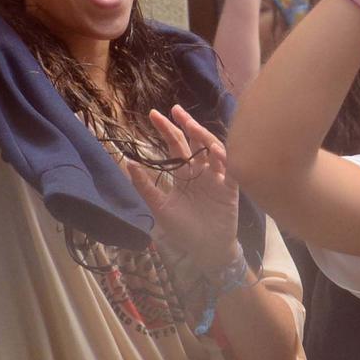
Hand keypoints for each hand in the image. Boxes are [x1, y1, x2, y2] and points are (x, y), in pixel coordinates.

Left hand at [122, 107, 240, 269]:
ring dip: (203, 136)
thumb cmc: (184, 229)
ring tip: (192, 125)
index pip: (176, 145)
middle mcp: (201, 171)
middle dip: (186, 124)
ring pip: (213, 149)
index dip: (166, 129)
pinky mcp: (230, 188)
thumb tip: (128, 162)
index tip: (153, 115)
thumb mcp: (159, 207)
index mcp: (184, 173)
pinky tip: (215, 150)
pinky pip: (230, 169)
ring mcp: (217, 177)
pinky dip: (224, 158)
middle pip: (194, 141)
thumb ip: (145, 186)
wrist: (205, 249)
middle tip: (175, 109)